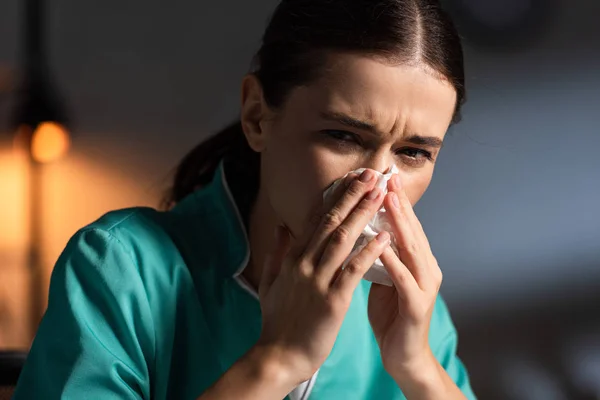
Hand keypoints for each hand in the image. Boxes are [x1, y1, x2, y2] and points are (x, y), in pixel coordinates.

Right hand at [256, 169, 391, 386]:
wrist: (278, 356)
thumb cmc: (276, 321)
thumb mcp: (270, 282)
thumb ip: (276, 251)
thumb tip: (282, 226)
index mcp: (292, 258)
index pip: (315, 219)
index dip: (335, 196)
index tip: (351, 178)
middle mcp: (303, 263)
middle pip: (330, 222)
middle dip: (352, 195)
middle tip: (371, 173)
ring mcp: (317, 281)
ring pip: (342, 239)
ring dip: (362, 213)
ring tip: (380, 193)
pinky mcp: (332, 301)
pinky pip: (353, 270)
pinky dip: (369, 251)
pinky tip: (384, 236)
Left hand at [367, 174, 442, 380]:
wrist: (403, 356)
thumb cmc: (391, 315)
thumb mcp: (384, 278)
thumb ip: (380, 254)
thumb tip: (363, 230)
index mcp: (415, 261)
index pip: (404, 226)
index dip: (393, 201)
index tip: (380, 177)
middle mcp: (424, 268)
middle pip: (410, 230)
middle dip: (398, 203)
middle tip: (387, 177)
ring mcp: (423, 286)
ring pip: (411, 249)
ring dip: (400, 224)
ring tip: (388, 201)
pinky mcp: (416, 306)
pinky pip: (403, 279)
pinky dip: (393, 261)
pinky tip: (381, 246)